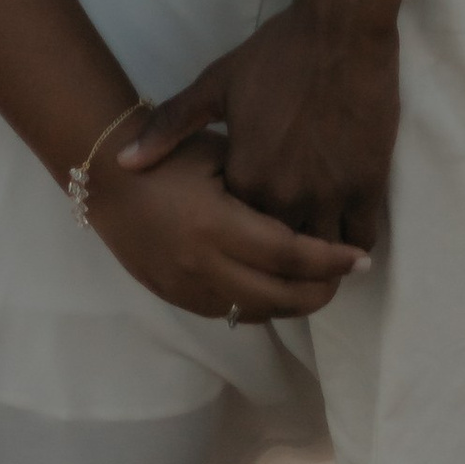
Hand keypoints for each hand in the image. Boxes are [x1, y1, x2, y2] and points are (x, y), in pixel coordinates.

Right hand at [86, 130, 366, 322]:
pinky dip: (261, 304)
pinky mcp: (175, 298)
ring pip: (256, 311)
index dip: (329, 260)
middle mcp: (202, 266)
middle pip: (278, 296)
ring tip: (320, 283)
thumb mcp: (219, 152)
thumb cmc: (169, 155)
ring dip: (293, 303)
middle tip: (347, 275)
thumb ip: (262, 182)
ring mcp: (186, 288)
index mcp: (215, 225)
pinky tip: (279, 286)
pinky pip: (229, 311)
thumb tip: (310, 208)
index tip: (360, 258)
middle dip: (320, 290)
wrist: (104, 179)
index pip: (288, 254)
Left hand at [121, 0, 399, 251]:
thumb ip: (170, 127)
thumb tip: (123, 164)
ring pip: (322, 253)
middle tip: (280, 248)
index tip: (244, 227)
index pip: (236, 230)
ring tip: (316, 246)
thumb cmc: (277, 52)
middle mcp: (284, 194)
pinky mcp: (368, 185)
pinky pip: (361, 236)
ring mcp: (329, 193)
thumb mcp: (217, 83)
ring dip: (319, 253)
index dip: (241, 228)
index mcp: (244, 174)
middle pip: (278, 250)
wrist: (340, 26)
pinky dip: (354, 242)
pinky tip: (347, 229)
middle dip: (278, 252)